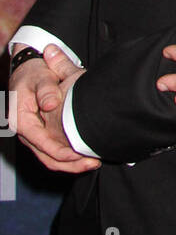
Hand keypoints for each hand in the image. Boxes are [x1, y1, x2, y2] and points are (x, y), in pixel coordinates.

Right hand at [11, 44, 98, 173]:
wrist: (28, 70)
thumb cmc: (35, 73)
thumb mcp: (40, 76)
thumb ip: (46, 89)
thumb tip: (51, 104)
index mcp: (22, 120)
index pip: (42, 143)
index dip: (61, 152)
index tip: (80, 154)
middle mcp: (26, 132)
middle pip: (47, 157)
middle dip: (70, 164)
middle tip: (93, 163)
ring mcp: (34, 135)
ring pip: (50, 158)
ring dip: (71, 164)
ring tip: (93, 163)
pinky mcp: (42, 135)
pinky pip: (54, 151)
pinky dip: (69, 156)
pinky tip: (86, 155)